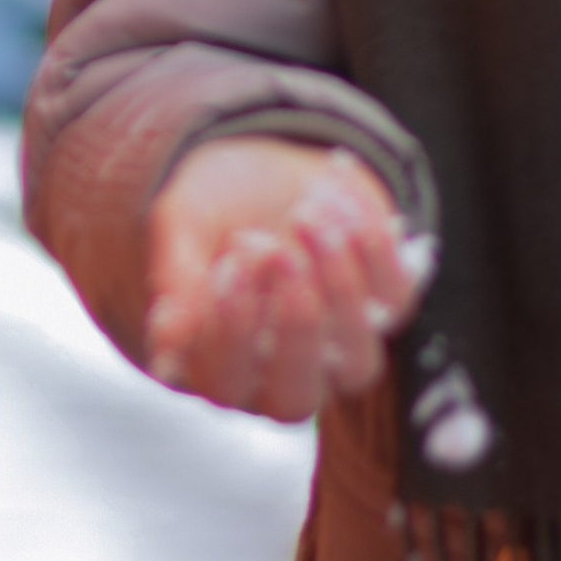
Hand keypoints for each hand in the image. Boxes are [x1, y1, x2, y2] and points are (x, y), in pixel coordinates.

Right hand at [144, 139, 432, 420]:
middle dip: (293, 323)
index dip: (232, 332)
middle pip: (296, 399)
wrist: (266, 160)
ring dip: (338, 286)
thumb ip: (175, 283)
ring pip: (358, 365)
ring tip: (305, 213)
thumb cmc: (214, 208)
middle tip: (277, 251)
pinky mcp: (386, 309)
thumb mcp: (183, 226)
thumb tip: (165, 349)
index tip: (228, 263)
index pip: (227, 385)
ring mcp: (339, 350)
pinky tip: (330, 192)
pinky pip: (394, 299)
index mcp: (220, 368)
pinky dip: (368, 244)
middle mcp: (282, 377)